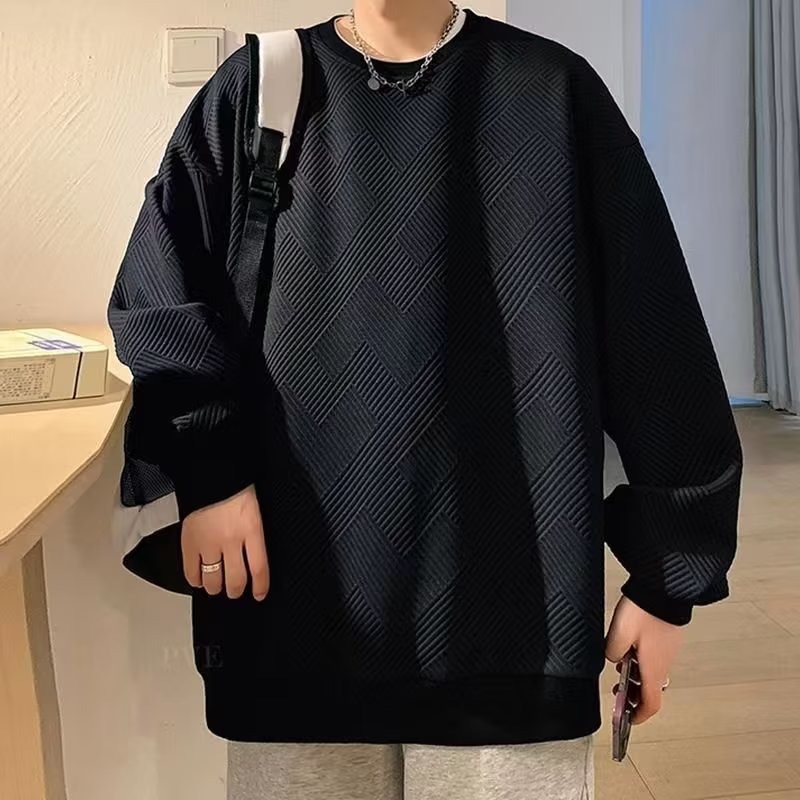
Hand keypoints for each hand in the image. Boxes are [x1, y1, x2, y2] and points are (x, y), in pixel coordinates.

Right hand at [181, 484, 269, 600]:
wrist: (210, 471)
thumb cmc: (236, 487)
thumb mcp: (255, 511)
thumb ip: (254, 535)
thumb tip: (254, 557)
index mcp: (252, 530)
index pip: (259, 568)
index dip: (260, 586)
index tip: (259, 594)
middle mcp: (231, 540)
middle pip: (236, 580)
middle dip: (236, 590)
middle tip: (235, 590)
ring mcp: (208, 543)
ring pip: (213, 580)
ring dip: (216, 587)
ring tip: (217, 586)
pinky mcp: (189, 542)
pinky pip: (191, 572)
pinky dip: (195, 580)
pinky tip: (199, 580)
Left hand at [605, 595, 682, 723]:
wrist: (663, 588)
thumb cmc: (643, 611)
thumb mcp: (618, 634)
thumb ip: (612, 652)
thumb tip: (616, 659)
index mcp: (654, 668)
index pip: (651, 703)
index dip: (639, 715)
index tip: (628, 719)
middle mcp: (664, 663)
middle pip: (651, 689)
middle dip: (634, 695)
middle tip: (619, 692)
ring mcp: (668, 650)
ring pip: (652, 672)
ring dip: (637, 676)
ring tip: (621, 667)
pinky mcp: (667, 638)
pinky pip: (655, 658)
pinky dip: (642, 662)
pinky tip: (630, 649)